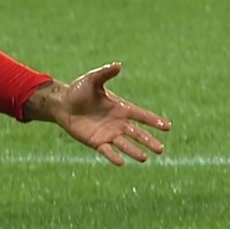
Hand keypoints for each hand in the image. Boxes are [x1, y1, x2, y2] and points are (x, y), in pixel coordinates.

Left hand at [28, 62, 170, 165]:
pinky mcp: (97, 142)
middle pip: (137, 134)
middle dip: (149, 141)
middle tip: (161, 150)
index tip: (167, 126)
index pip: (141, 115)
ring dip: (134, 151)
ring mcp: (108, 134)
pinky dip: (114, 157)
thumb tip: (118, 65)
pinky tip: (121, 162)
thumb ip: (105, 74)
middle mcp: (118, 123)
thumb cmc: (78, 91)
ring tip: (144, 158)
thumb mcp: (92, 80)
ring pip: (125, 144)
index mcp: (121, 108)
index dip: (154, 121)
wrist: (62, 104)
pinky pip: (107, 151)